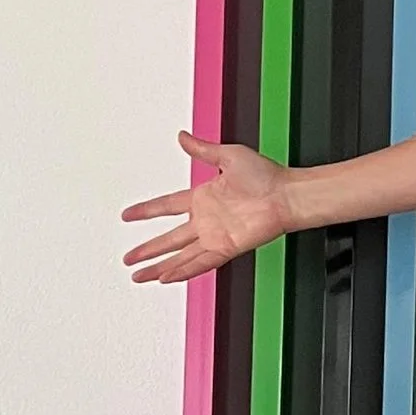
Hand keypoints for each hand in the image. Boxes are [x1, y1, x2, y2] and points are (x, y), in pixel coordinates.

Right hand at [121, 130, 293, 283]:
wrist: (287, 195)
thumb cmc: (267, 175)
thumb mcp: (228, 155)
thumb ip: (202, 149)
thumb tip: (183, 136)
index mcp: (203, 197)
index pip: (166, 206)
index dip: (146, 210)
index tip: (128, 215)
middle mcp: (206, 220)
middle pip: (168, 239)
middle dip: (147, 249)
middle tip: (128, 258)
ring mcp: (215, 236)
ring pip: (180, 256)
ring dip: (159, 266)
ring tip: (139, 276)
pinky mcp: (226, 248)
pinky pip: (199, 263)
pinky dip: (182, 271)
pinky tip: (165, 277)